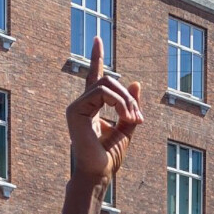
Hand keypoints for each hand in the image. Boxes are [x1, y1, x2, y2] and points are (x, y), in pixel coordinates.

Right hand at [66, 39, 142, 184]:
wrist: (99, 174)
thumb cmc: (109, 158)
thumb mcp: (126, 130)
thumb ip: (131, 107)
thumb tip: (137, 82)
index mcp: (92, 107)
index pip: (94, 77)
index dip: (96, 58)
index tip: (98, 39)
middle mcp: (82, 104)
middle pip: (108, 81)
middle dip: (128, 96)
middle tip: (138, 117)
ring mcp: (76, 106)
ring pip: (106, 84)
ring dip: (125, 101)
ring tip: (133, 120)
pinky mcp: (74, 110)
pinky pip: (101, 92)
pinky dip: (118, 102)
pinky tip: (125, 118)